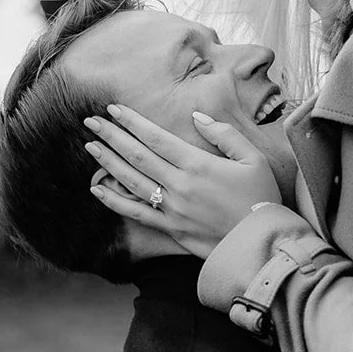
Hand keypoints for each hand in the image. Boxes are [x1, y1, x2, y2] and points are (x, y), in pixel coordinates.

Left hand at [84, 103, 282, 259]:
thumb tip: (198, 117)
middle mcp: (179, 185)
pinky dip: (114, 201)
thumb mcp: (254, 158)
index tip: (114, 108)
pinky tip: (98, 190)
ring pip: (131, 181)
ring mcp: (172, 209)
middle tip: (91, 121)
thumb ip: (225, 134)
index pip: (156, 137)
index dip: (132, 121)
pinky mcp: (171, 229)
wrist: (261, 243)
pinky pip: (136, 213)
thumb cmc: (262, 198)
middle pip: (137, 155)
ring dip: (108, 162)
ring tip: (91, 146)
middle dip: (112, 136)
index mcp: (198, 165)